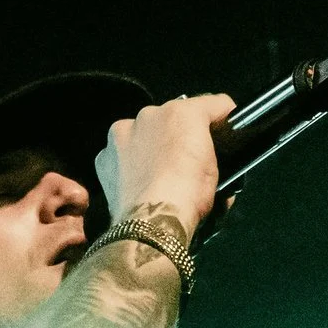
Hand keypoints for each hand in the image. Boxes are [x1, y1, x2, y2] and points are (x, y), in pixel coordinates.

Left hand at [95, 94, 233, 234]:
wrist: (150, 222)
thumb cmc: (189, 194)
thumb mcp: (217, 172)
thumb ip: (214, 153)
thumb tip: (208, 159)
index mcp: (182, 112)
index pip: (210, 105)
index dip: (222, 120)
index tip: (225, 134)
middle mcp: (148, 114)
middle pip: (172, 119)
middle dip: (181, 136)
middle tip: (187, 163)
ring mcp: (122, 134)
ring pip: (143, 134)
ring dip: (152, 147)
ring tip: (159, 174)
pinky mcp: (103, 157)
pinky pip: (119, 154)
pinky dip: (128, 165)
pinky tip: (137, 182)